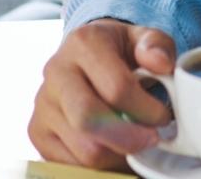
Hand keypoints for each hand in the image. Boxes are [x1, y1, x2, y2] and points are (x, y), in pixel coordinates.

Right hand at [28, 17, 175, 169]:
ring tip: (136, 143)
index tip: (163, 117)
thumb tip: (162, 63)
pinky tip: (115, 149)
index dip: (145, 109)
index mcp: (83, 43)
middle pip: (90, 121)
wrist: (83, 54)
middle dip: (128, 139)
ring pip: (82, 148)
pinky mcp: (37, 132)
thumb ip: (158, 45)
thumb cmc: (118, 49)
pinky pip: (70, 163)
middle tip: (152, 139)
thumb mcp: (141, 37)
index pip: (116, 87)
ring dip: (117, 154)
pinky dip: (99, 164)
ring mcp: (43, 104)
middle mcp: (56, 72)